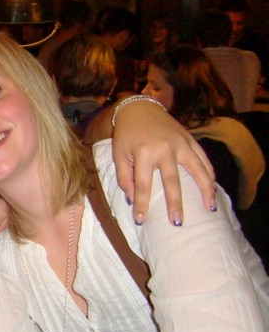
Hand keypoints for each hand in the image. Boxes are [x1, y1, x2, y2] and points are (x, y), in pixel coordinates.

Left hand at [108, 99, 215, 224]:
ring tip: (210, 208)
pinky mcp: (190, 139)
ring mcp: (181, 143)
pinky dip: (210, 173)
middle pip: (172, 181)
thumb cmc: (127, 134)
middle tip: (178, 223)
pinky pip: (203, 158)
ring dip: (205, 190)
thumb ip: (124, 177)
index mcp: (143, 153)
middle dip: (175, 204)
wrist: (139, 107)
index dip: (141, 204)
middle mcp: (164, 148)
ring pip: (197, 169)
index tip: (142, 220)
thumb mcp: (118, 154)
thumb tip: (132, 199)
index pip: (142, 185)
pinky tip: (213, 188)